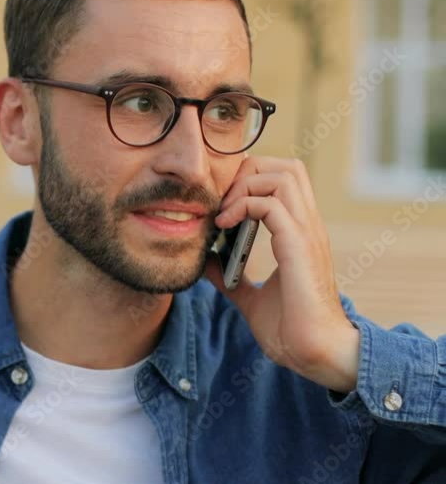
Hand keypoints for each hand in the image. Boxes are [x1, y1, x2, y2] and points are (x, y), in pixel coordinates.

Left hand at [204, 156, 360, 392]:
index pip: (283, 178)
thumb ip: (232, 278)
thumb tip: (206, 264)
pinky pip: (272, 205)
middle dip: (247, 172)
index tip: (221, 204)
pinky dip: (244, 206)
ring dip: (245, 186)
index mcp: (299, 233)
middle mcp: (307, 226)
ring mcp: (307, 234)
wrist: (315, 355)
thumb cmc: (292, 330)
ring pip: (282, 175)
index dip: (250, 178)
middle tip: (222, 201)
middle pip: (286, 165)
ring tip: (224, 213)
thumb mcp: (252, 298)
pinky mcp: (299, 248)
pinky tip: (226, 225)